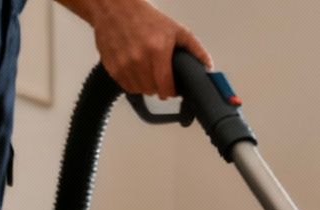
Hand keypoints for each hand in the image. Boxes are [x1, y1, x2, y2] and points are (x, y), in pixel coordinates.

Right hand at [58, 0, 211, 99]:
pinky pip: (125, 86)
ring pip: (139, 90)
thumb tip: (207, 66)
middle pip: (153, 90)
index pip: (166, 86)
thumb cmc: (145, 18)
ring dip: (146, 86)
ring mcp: (123, 65)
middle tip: (162, 79)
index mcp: (156, 51)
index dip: (172, 91)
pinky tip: (137, 72)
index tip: (174, 89)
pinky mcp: (111, 67)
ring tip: (149, 74)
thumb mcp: (176, 29)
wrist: (115, 8)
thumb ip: (195, 48)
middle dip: (160, 87)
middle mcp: (138, 60)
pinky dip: (132, 83)